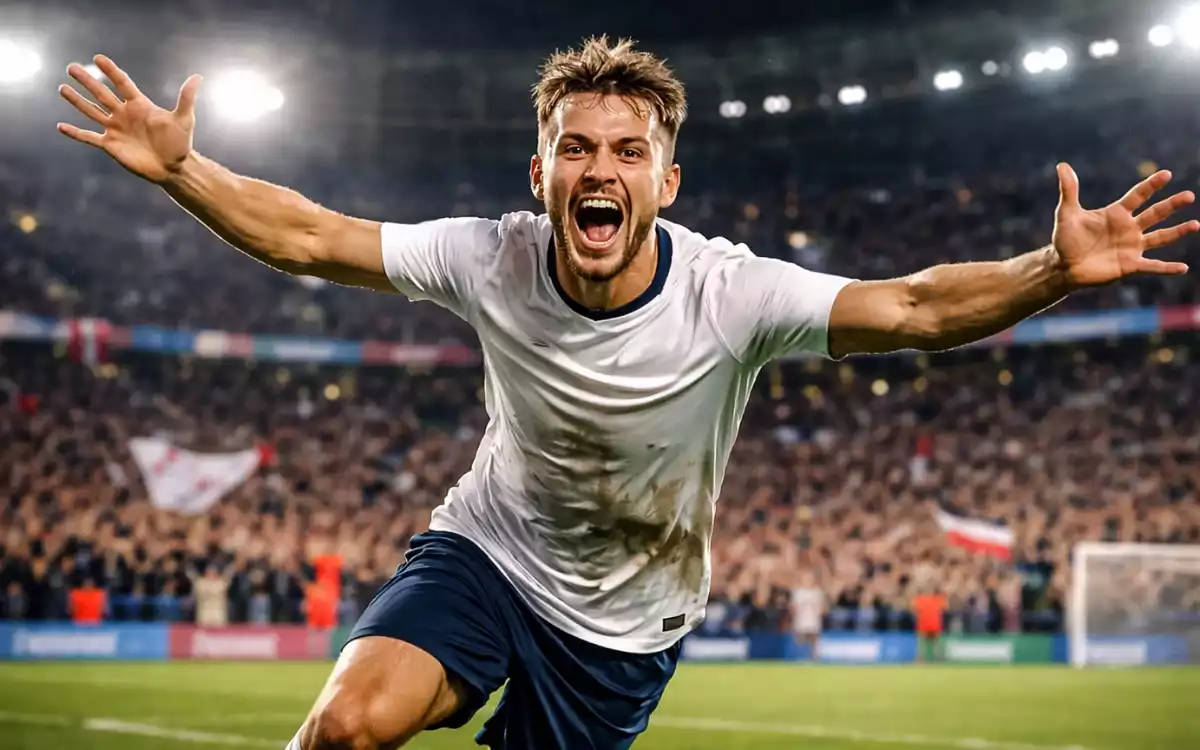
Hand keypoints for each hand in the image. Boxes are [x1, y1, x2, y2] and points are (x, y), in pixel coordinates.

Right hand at [57, 55, 201, 183]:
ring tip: (62, 88)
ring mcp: (115, 129)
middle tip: (71, 67)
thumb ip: (186, 98)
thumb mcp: (184, 119)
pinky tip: (61, 126)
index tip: (97, 58)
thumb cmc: (180, 143)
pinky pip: (89, 137)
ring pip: (91, 111)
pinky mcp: (110, 145)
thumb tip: (198, 77)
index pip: (122, 83)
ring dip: (77, 101)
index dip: (110, 71)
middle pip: (101, 93)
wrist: (173, 168)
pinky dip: (75, 133)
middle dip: (87, 81)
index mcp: (139, 105)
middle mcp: (124, 114)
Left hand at [1053, 162, 1197, 288]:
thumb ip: (1069, 190)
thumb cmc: (1066, 239)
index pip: (1138, 196)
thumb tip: (1062, 165)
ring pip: (1161, 237)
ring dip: (1178, 231)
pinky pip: (1153, 266)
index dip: (1151, 185)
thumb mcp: (1067, 214)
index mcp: (1117, 213)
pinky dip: (1167, 268)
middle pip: (1155, 213)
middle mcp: (1129, 228)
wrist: (1063, 266)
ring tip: (1196, 224)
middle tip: (1189, 196)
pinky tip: (1183, 268)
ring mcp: (1132, 247)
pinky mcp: (1130, 265)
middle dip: (1172, 205)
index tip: (1166, 174)